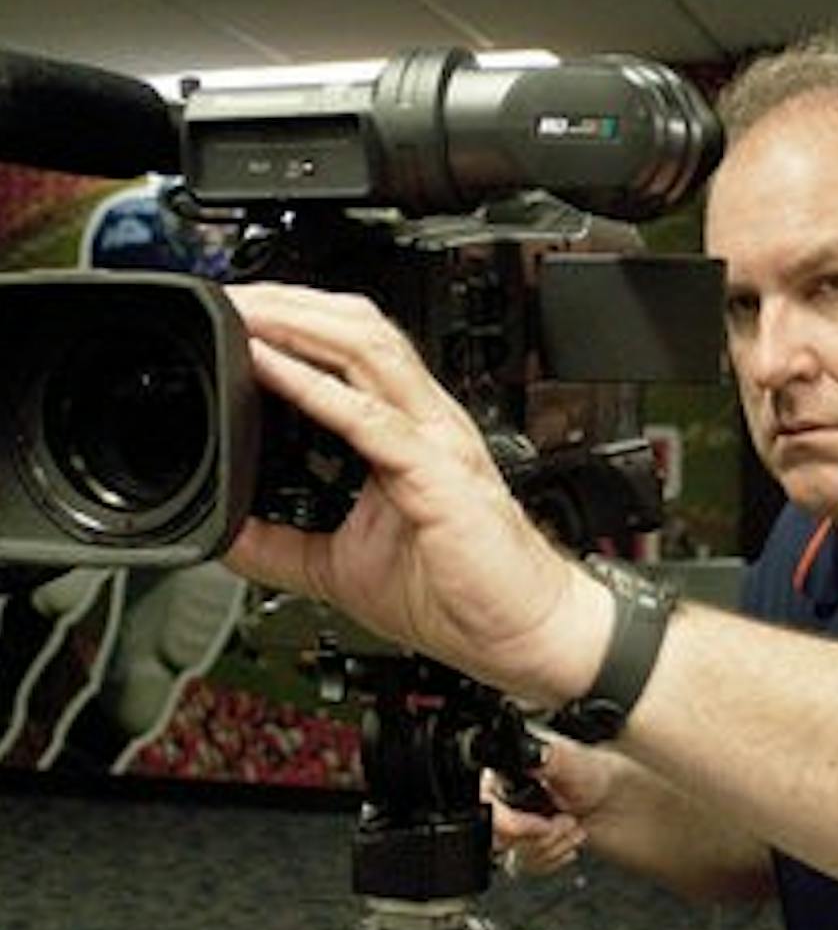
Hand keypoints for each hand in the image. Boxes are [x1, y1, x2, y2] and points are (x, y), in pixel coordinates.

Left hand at [221, 283, 612, 702]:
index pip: (350, 349)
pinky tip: (271, 368)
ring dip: (299, 325)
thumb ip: (281, 547)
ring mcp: (436, 442)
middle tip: (229, 298)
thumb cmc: (458, 593)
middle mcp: (426, 423)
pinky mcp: (438, 474)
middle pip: (358, 328)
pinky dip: (316, 388)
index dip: (293, 319)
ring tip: (245, 316)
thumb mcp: (340, 567)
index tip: (234, 315)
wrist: (522, 632)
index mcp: (409, 433)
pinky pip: (371, 419)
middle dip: (288, 303)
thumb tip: (222, 537)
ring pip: (368, 351)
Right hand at [480, 734, 613, 875]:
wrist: (611, 801)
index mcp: (502, 772)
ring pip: (513, 856)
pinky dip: (552, 857)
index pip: (485, 807)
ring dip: (552, 845)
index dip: (513, 823)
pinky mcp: (520, 845)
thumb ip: (547, 757)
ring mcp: (510, 824)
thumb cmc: (592, 773)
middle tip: (564, 820)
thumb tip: (531, 753)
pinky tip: (565, 839)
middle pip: (496, 838)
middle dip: (540, 835)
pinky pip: (525, 866)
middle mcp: (501, 798)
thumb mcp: (571, 760)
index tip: (542, 824)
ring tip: (570, 825)